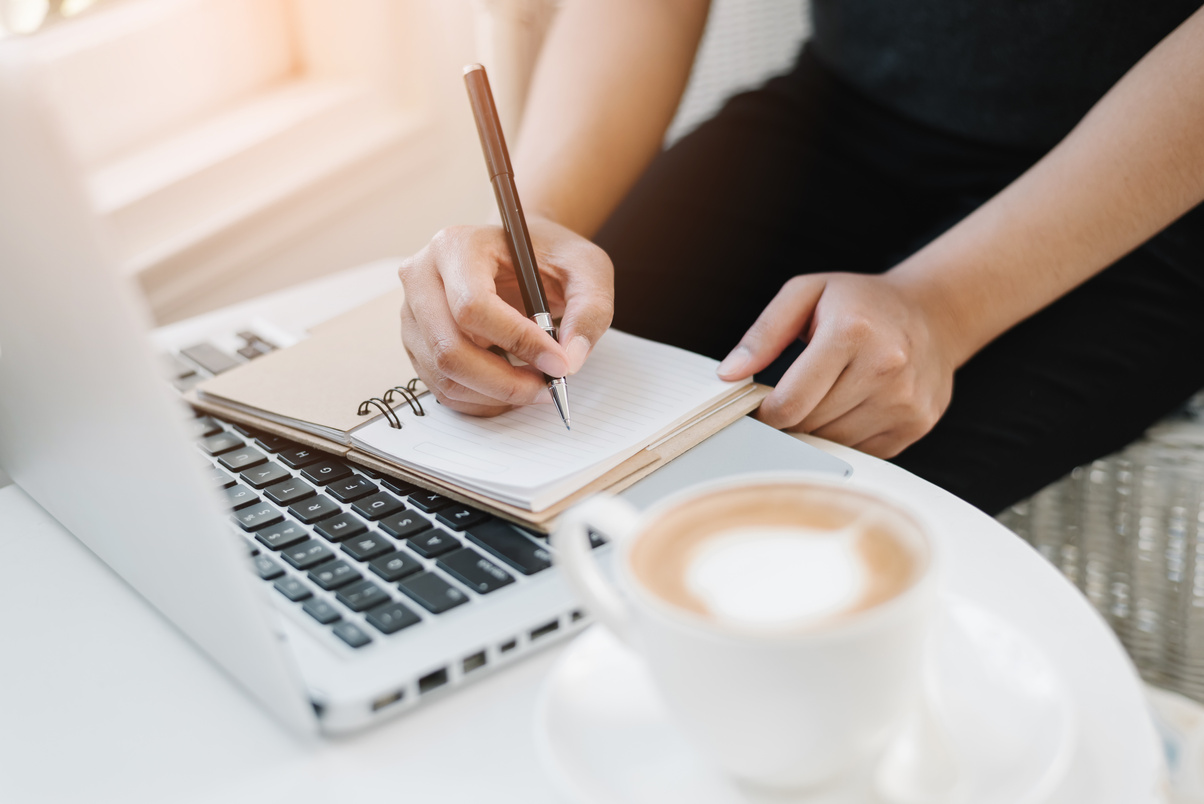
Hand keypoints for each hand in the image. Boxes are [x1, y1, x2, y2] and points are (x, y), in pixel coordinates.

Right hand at [398, 217, 613, 415]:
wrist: (521, 254)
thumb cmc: (548, 254)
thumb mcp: (587, 269)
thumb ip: (589, 310)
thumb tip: (570, 360)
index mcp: (457, 246)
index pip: (473, 306)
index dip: (518, 342)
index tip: (559, 363)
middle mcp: (422, 277)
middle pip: (449, 349)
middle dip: (504, 382)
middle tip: (548, 388)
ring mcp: (413, 313)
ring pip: (444, 376)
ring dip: (494, 395)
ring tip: (534, 387)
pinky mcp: (417, 342)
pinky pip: (442, 388)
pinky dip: (481, 400)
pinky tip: (511, 388)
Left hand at [716, 272, 956, 457]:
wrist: (933, 313)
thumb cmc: (860, 303)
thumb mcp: (806, 295)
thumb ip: (763, 333)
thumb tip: (729, 375)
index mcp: (852, 332)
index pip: (791, 401)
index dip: (765, 412)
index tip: (760, 405)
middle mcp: (885, 368)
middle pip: (811, 425)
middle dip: (790, 420)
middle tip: (789, 400)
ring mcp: (906, 400)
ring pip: (834, 444)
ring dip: (817, 430)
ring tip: (822, 399)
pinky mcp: (917, 423)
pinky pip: (862, 451)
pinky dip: (845, 438)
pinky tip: (849, 408)